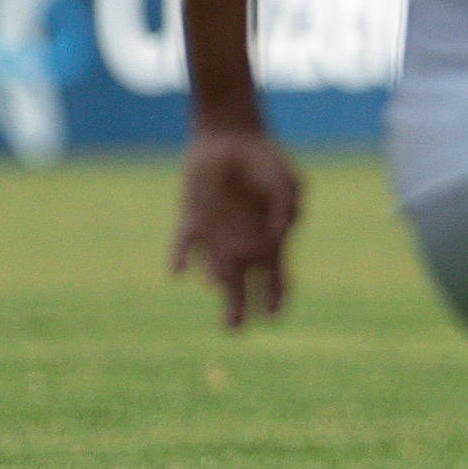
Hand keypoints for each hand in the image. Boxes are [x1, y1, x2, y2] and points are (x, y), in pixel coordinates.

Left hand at [172, 125, 301, 328]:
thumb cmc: (265, 160)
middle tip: (235, 329)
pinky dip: (181, 258)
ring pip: (215, 272)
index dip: (277, 300)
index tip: (274, 315)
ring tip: (220, 283)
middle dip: (238, 311)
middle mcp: (242, 247)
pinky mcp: (191, 222)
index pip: (277, 281)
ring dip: (217, 281)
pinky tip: (180, 270)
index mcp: (271, 242)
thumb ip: (287, 206)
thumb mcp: (286, 180)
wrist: (229, 138)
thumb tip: (280, 235)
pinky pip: (183, 247)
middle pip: (241, 289)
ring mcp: (216, 237)